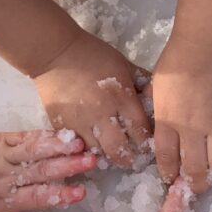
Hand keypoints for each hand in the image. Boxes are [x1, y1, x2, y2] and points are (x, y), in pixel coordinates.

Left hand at [0, 131, 95, 211]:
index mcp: (5, 199)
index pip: (36, 197)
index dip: (58, 195)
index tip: (80, 193)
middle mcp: (7, 177)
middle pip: (40, 172)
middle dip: (67, 167)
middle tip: (91, 162)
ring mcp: (4, 156)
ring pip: (34, 151)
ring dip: (58, 146)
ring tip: (79, 143)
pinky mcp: (2, 139)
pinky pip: (25, 137)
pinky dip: (45, 135)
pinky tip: (63, 133)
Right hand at [34, 31, 151, 167]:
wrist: (55, 52)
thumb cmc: (93, 54)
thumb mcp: (123, 63)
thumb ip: (141, 80)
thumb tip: (157, 95)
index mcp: (122, 98)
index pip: (141, 131)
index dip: (146, 142)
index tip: (148, 145)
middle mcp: (103, 114)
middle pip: (121, 150)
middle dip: (129, 158)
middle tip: (132, 158)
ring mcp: (81, 123)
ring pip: (99, 152)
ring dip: (109, 156)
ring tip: (113, 156)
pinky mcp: (63, 126)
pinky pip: (78, 146)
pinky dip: (88, 150)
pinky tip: (94, 149)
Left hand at [151, 33, 211, 193]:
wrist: (211, 42)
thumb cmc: (179, 60)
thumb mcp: (157, 88)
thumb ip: (159, 114)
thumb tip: (159, 136)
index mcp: (168, 120)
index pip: (167, 160)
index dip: (169, 174)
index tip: (171, 178)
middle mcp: (193, 128)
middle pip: (194, 170)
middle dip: (193, 184)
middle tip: (195, 184)